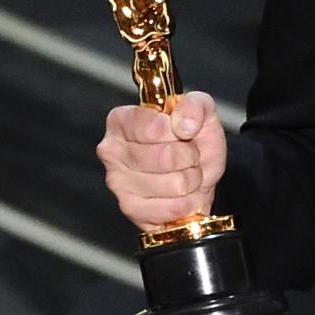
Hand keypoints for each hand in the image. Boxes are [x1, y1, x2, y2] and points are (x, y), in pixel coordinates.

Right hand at [98, 91, 225, 232]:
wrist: (198, 180)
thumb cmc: (193, 145)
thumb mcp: (202, 115)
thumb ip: (195, 105)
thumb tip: (184, 124)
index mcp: (122, 120)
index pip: (153, 127)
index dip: (177, 132)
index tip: (183, 132)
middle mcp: (112, 150)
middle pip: (165, 156)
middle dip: (189, 158)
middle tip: (189, 157)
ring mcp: (118, 182)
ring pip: (174, 184)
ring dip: (191, 181)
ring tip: (186, 175)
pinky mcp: (130, 209)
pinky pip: (171, 208)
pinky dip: (187, 202)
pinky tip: (182, 195)